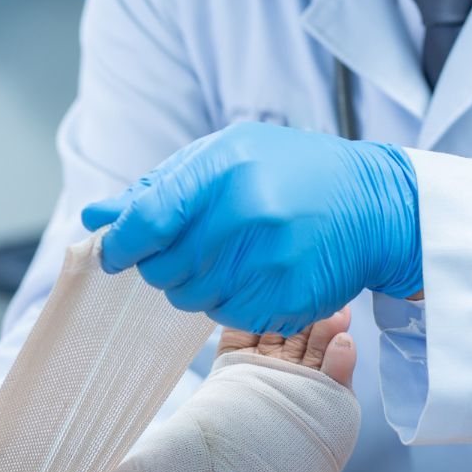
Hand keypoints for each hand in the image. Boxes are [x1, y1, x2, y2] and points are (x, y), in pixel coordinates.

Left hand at [81, 122, 422, 334]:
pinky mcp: (284, 300)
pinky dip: (229, 300)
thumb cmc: (291, 173)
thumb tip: (96, 216)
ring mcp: (268, 262)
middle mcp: (246, 216)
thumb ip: (158, 188)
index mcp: (226, 169)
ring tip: (231, 255)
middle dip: (161, 263)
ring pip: (190, 297)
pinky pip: (226, 316)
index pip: (147, 219)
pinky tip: (255, 273)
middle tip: (192, 246)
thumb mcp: (226, 156)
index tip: (114, 252)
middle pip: (162, 267)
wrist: (376, 207)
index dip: (120, 243)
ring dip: (196, 284)